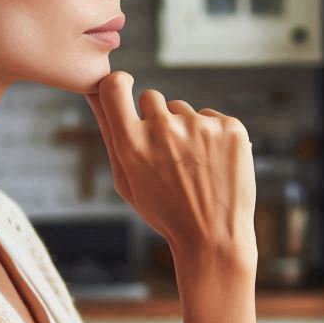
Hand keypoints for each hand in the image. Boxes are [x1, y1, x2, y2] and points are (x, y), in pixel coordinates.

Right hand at [85, 71, 256, 261]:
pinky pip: (211, 117)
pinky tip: (213, 165)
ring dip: (185, 130)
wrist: (214, 237)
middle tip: (167, 155)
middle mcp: (164, 129)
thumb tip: (93, 93)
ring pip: (183, 110)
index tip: (123, 86)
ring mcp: (200, 126)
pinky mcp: (230, 127)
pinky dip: (212, 136)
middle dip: (155, 118)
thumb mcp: (127, 181)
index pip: (113, 87)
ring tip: (193, 168)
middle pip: (151, 97)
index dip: (117, 84)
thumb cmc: (164, 211)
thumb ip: (109, 133)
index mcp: (132, 144)